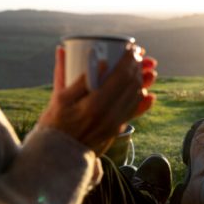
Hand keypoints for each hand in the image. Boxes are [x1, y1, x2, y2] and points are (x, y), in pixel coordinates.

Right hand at [39, 45, 156, 153]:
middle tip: (138, 54)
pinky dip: (142, 101)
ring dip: (143, 81)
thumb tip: (64, 49)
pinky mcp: (116, 130)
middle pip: (131, 84)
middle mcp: (109, 114)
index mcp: (95, 104)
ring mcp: (115, 124)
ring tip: (145, 68)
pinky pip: (133, 112)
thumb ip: (64, 73)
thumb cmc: (55, 125)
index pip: (120, 76)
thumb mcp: (58, 98)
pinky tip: (147, 93)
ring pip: (136, 97)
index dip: (129, 60)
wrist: (60, 155)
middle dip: (137, 66)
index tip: (131, 48)